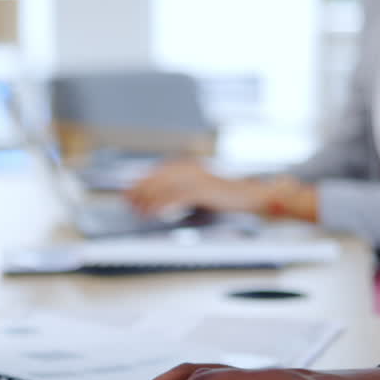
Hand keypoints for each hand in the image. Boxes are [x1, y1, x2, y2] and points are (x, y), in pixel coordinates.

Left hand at [126, 161, 270, 215]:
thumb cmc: (227, 199)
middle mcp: (192, 169)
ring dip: (149, 199)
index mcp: (189, 167)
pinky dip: (165, 204)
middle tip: (128, 202)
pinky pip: (179, 196)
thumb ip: (180, 194)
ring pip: (166, 186)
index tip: (126, 191)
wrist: (252, 196)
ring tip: (138, 210)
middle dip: (140, 190)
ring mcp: (199, 178)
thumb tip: (157, 202)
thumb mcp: (199, 194)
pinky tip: (155, 212)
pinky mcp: (205, 190)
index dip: (140, 182)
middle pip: (158, 177)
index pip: (158, 172)